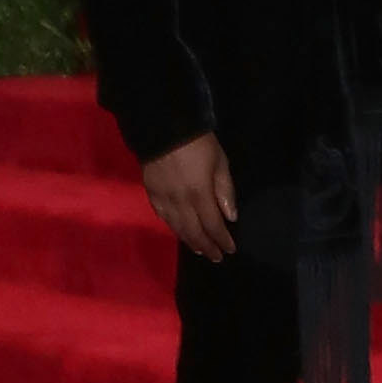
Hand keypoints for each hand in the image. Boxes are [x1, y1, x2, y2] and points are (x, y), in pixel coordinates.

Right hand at [142, 130, 237, 257]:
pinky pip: (162, 216)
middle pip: (194, 231)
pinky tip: (179, 232)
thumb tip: (230, 217)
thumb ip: (225, 190)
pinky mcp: (151, 192)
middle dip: (207, 246)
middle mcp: (180, 201)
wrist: (162, 125)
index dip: (222, 240)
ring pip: (177, 227)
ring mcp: (163, 198)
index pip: (213, 225)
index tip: (230, 250)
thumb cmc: (198, 142)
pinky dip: (172, 227)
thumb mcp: (220, 162)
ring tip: (200, 250)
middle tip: (216, 258)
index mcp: (199, 194)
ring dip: (190, 241)